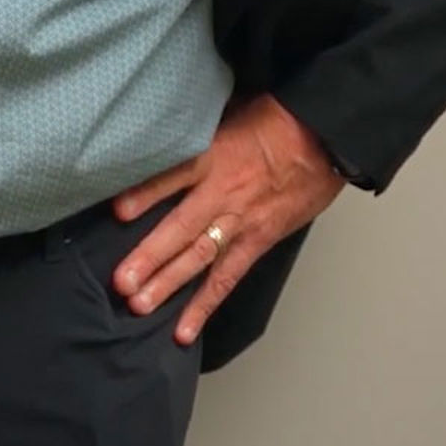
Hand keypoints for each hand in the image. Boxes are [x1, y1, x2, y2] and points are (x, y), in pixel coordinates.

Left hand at [111, 94, 346, 344]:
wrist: (327, 138)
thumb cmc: (275, 122)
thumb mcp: (228, 114)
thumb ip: (193, 134)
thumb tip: (155, 137)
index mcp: (215, 156)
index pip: (175, 175)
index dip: (147, 193)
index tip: (118, 211)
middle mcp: (224, 194)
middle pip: (183, 227)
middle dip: (151, 256)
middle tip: (122, 281)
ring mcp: (241, 222)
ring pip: (201, 257)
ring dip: (169, 283)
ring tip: (139, 305)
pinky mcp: (256, 242)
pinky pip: (227, 278)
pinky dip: (204, 305)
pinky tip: (183, 330)